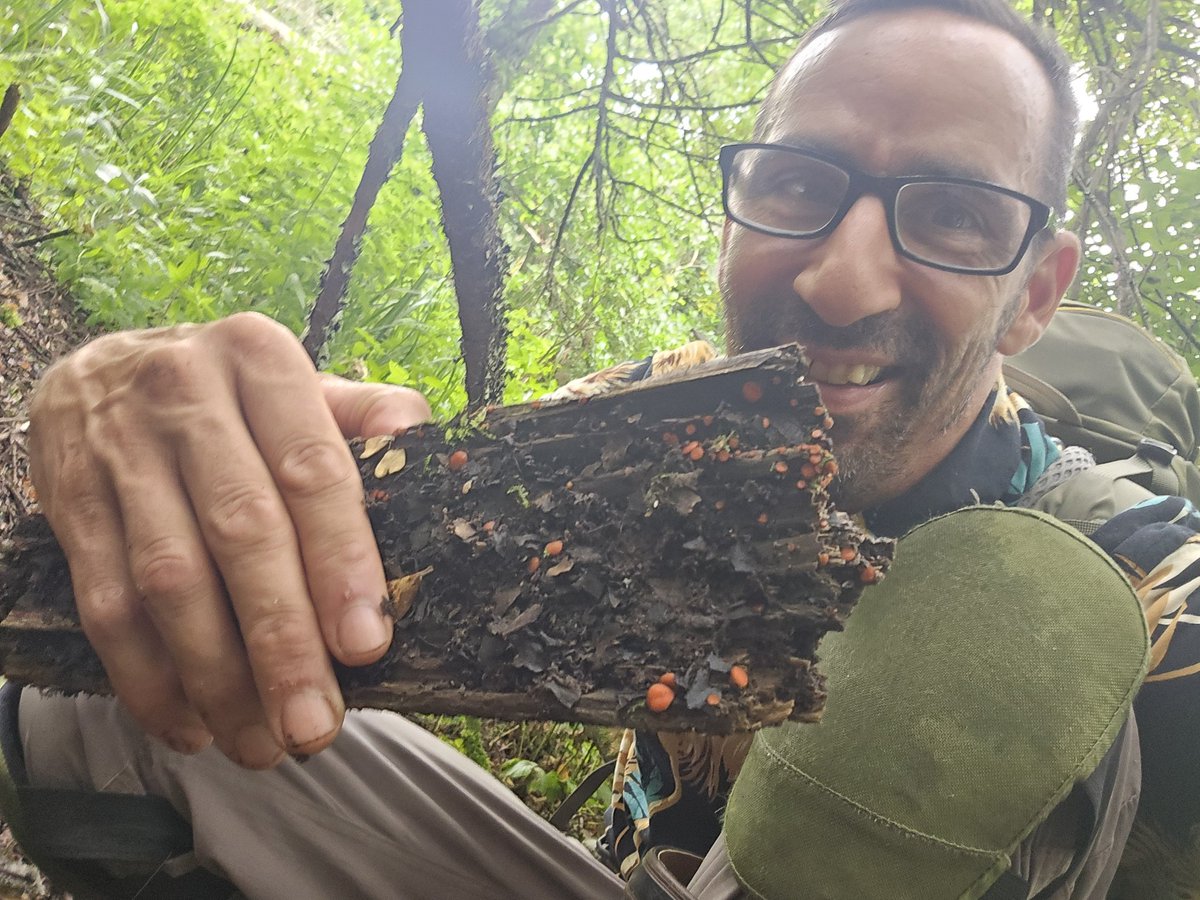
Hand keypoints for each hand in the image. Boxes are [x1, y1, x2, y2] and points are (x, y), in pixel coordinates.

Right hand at [28, 313, 429, 767]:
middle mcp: (186, 394)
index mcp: (260, 360)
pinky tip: (191, 726)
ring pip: (169, 580)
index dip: (340, 561)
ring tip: (262, 744)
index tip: (365, 645)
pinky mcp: (68, 501)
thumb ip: (364, 410)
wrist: (102, 370)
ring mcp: (118, 448)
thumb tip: (418, 440)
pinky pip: (105, 604)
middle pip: (241, 533)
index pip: (310, 469)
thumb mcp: (298, 380)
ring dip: (217, 678)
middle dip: (281, 641)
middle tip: (315, 725)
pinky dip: (148, 678)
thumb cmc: (231, 393)